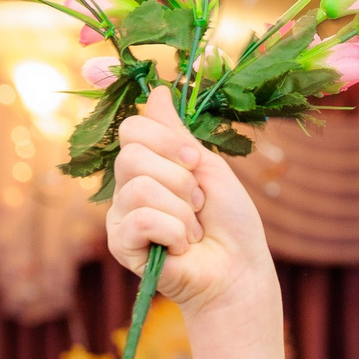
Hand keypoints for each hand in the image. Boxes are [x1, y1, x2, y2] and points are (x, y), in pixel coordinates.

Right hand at [106, 89, 278, 322]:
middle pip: (131, 155)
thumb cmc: (229, 221)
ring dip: (181, 211)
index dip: (167, 141)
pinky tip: (181, 248)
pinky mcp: (120, 244)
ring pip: (139, 188)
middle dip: (179, 179)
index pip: (134, 128)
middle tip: (198, 204)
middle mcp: (128, 186)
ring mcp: (121, 215)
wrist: (238, 269)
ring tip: (193, 231)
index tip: (195, 162)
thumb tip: (158, 89)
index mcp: (148, 163)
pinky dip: (173, 232)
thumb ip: (177, 133)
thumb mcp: (207, 166)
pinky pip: (141, 219)